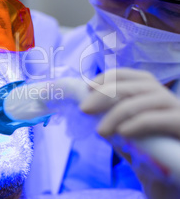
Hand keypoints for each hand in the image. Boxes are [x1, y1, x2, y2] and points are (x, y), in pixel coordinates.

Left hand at [80, 68, 179, 197]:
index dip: (104, 78)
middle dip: (103, 95)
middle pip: (129, 86)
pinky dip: (135, 123)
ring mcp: (175, 108)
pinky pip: (155, 119)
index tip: (87, 88)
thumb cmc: (147, 153)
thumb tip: (87, 107)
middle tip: (84, 109)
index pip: (125, 75)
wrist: (172, 179)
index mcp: (148, 92)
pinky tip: (122, 132)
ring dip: (115, 114)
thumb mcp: (124, 132)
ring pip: (140, 101)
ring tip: (101, 131)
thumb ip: (109, 119)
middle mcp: (163, 95)